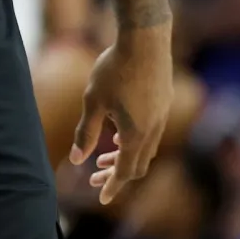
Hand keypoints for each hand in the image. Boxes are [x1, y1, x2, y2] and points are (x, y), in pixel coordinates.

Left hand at [70, 26, 172, 204]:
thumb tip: (76, 160)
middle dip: (116, 174)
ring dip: (125, 156)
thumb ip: (86, 132)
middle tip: (94, 178)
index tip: (101, 198)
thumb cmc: (115, 69)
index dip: (112, 186)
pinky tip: (119, 130)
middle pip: (137, 165)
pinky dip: (135, 140)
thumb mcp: (93, 101)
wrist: (145, 40)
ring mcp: (161, 116)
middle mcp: (153, 130)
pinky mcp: (164, 102)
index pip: (125, 172)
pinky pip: (150, 133)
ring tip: (104, 155)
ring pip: (145, 149)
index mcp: (136, 134)